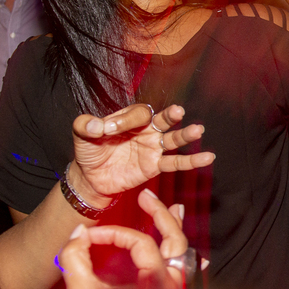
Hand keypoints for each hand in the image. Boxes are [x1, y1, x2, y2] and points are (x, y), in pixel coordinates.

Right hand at [57, 188, 187, 288]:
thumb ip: (76, 262)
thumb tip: (76, 236)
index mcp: (156, 284)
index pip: (140, 243)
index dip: (114, 234)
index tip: (88, 237)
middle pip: (176, 241)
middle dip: (162, 216)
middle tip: (148, 196)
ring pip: (183, 256)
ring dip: (176, 232)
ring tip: (174, 210)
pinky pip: (180, 274)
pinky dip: (179, 256)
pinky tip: (180, 250)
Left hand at [70, 103, 214, 207]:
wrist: (91, 176)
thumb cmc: (88, 151)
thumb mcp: (81, 134)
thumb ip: (85, 125)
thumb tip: (96, 126)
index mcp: (130, 117)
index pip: (138, 113)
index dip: (126, 120)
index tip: (108, 130)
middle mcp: (145, 129)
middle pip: (163, 120)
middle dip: (170, 116)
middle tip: (178, 112)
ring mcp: (153, 148)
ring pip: (173, 139)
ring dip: (185, 135)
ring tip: (198, 130)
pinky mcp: (155, 165)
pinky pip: (175, 163)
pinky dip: (191, 161)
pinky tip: (207, 157)